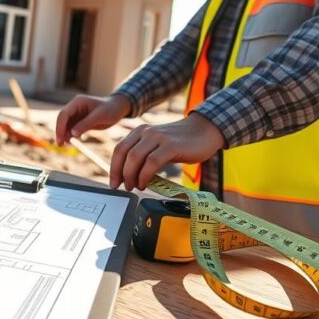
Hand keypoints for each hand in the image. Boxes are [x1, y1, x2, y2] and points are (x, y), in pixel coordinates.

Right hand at [55, 94, 131, 145]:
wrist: (119, 109)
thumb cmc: (111, 109)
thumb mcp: (99, 116)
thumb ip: (85, 124)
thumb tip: (72, 134)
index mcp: (77, 102)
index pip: (64, 114)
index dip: (60, 126)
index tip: (60, 138)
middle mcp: (75, 107)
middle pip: (62, 120)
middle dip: (60, 132)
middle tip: (60, 145)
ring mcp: (77, 114)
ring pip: (66, 125)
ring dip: (64, 135)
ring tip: (66, 145)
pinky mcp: (81, 121)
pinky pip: (72, 129)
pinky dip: (70, 135)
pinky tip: (72, 142)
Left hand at [109, 112, 224, 189]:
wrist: (205, 130)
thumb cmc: (181, 142)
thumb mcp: (158, 146)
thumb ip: (144, 156)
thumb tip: (129, 177)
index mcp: (140, 131)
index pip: (119, 149)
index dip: (114, 168)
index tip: (114, 182)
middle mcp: (147, 132)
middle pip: (124, 153)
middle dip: (120, 174)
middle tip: (124, 187)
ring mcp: (159, 138)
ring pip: (135, 158)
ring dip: (131, 176)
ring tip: (134, 187)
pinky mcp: (171, 146)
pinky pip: (152, 162)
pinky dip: (144, 176)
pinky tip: (145, 184)